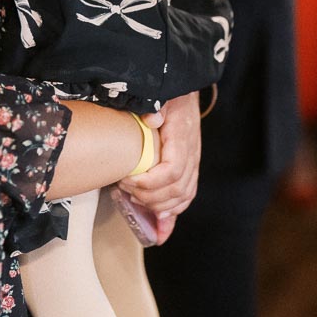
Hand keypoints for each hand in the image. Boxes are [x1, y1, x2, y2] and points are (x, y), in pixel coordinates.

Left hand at [118, 91, 200, 234]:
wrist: (183, 89)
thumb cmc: (169, 93)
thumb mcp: (162, 94)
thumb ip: (156, 105)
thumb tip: (151, 119)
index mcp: (182, 138)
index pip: (172, 171)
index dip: (149, 182)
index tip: (126, 180)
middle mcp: (191, 154)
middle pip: (176, 189)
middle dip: (148, 197)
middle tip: (124, 191)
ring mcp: (192, 162)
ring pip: (182, 197)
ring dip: (159, 207)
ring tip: (134, 203)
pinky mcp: (189, 168)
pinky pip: (186, 196)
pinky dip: (173, 213)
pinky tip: (161, 227)